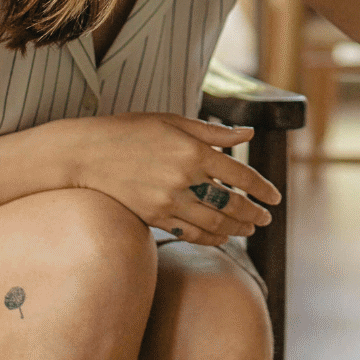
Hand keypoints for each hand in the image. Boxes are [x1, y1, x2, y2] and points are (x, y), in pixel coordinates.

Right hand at [62, 113, 280, 246]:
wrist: (84, 154)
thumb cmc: (130, 131)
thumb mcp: (172, 121)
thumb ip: (213, 132)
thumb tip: (249, 136)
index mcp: (193, 150)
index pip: (240, 175)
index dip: (262, 189)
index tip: (275, 197)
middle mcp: (183, 178)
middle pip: (231, 203)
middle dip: (253, 213)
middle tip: (266, 219)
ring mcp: (167, 200)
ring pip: (213, 223)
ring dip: (236, 229)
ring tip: (249, 230)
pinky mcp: (153, 216)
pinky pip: (189, 233)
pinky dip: (210, 237)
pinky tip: (221, 238)